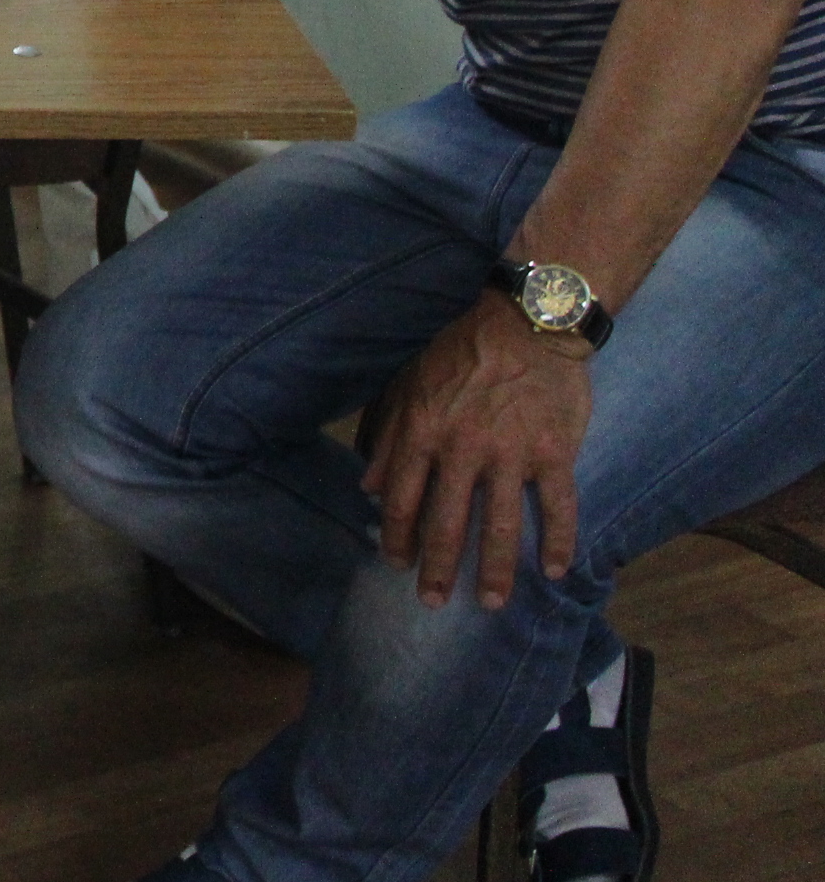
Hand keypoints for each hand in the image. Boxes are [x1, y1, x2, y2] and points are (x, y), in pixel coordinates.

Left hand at [361, 296, 593, 609]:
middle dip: (438, 568)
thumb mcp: (408, 383)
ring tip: (493, 603)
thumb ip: (387, 436)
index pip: (401, 498)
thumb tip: (366, 486)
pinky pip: (557, 507)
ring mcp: (511, 454)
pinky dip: (558, 541)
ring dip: (496, 571)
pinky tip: (555, 571)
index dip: (396, 535)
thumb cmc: (462, 350)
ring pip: (501, 526)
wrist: (528, 320)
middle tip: (434, 602)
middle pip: (446, 522)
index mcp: (423, 432)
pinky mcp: (554, 454)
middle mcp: (463, 449)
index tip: (396, 563)